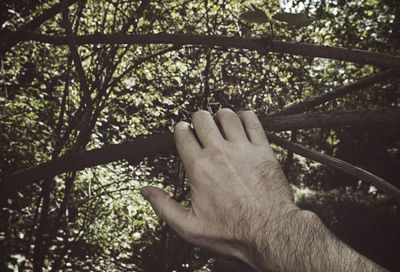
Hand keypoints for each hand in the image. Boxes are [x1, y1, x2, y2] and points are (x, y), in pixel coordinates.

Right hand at [140, 109, 298, 269]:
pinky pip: (253, 121)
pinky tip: (242, 123)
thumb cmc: (231, 232)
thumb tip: (145, 190)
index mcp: (199, 168)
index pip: (183, 134)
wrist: (269, 232)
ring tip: (220, 124)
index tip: (183, 131)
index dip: (180, 130)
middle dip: (197, 119)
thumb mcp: (189, 226)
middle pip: (202, 118)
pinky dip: (245, 117)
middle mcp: (219, 153)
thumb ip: (163, 206)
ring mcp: (243, 149)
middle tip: (200, 127)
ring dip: (220, 117)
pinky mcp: (263, 150)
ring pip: (227, 115)